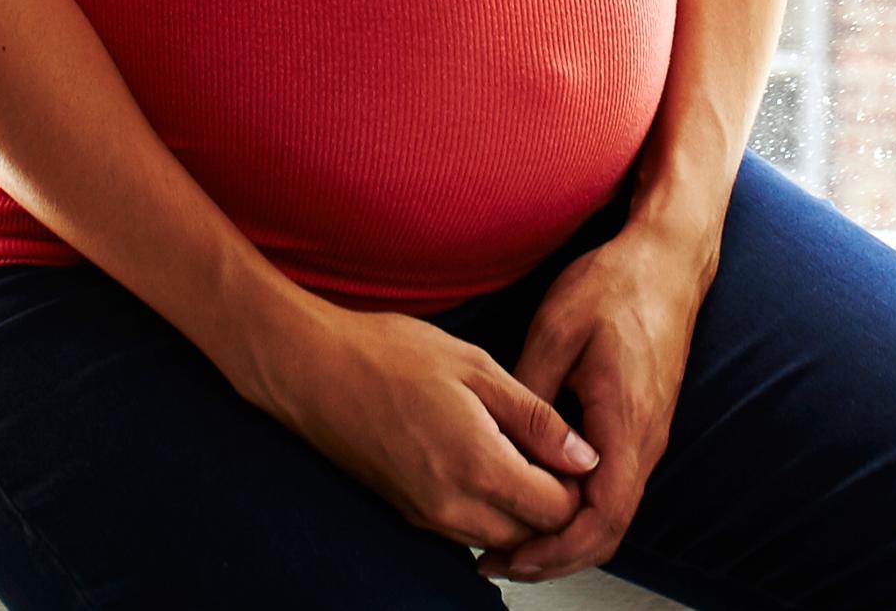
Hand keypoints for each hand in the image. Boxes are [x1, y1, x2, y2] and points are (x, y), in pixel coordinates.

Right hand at [238, 296, 597, 558]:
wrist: (311, 370)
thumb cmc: (387, 356)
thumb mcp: (476, 368)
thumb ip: (535, 417)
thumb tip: (583, 455)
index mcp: (478, 466)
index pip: (557, 511)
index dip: (576, 484)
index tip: (574, 450)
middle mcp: (453, 507)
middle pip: (533, 536)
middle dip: (552, 502)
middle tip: (550, 451)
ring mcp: (427, 517)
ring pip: (501, 539)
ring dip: (520, 509)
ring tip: (516, 451)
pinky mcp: (409, 515)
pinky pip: (467, 531)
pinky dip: (487, 509)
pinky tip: (481, 460)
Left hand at [478, 217, 713, 580]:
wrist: (667, 259)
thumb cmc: (616, 285)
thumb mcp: (555, 331)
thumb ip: (530, 394)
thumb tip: (501, 443)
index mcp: (626, 422)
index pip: (601, 517)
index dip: (556, 550)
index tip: (512, 558)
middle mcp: (645, 440)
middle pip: (609, 530)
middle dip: (555, 556)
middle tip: (498, 560)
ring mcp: (648, 435)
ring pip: (613, 512)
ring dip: (567, 535)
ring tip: (512, 538)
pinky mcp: (643, 425)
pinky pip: (616, 486)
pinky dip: (580, 508)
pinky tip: (541, 496)